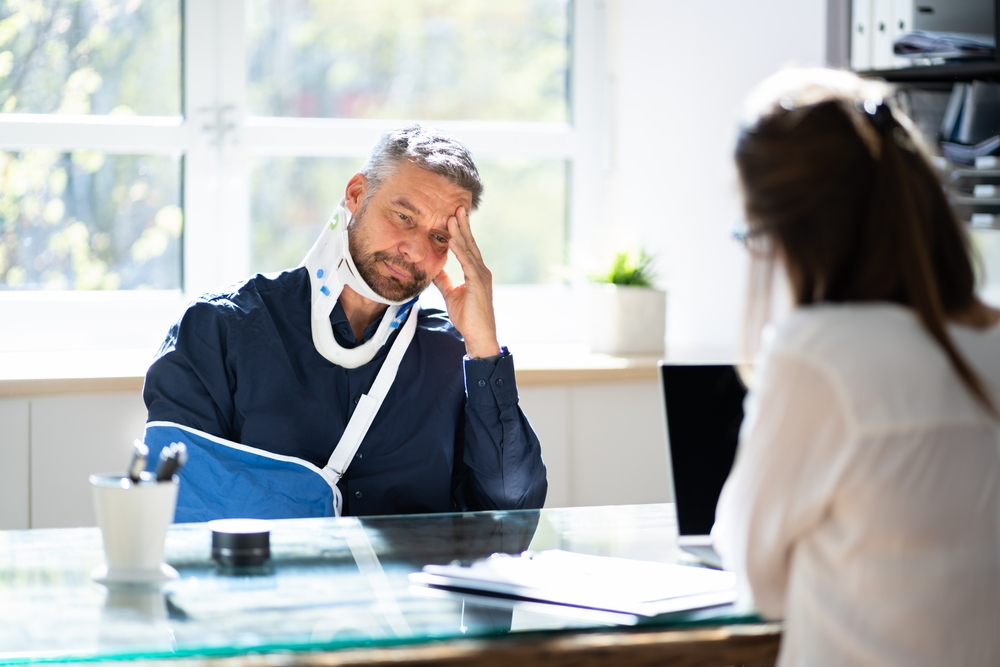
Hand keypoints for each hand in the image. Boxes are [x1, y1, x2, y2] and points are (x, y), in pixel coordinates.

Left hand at [432, 206, 501, 358]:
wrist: (479, 336)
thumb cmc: (468, 317)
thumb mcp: (451, 294)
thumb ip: (444, 281)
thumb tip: (434, 270)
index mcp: (475, 272)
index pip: (467, 247)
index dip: (460, 231)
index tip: (453, 216)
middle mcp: (481, 271)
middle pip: (470, 243)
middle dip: (463, 225)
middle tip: (457, 207)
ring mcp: (481, 277)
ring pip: (469, 250)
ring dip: (460, 233)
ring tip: (453, 218)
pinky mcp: (478, 285)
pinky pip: (468, 264)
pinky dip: (460, 251)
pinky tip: (453, 240)